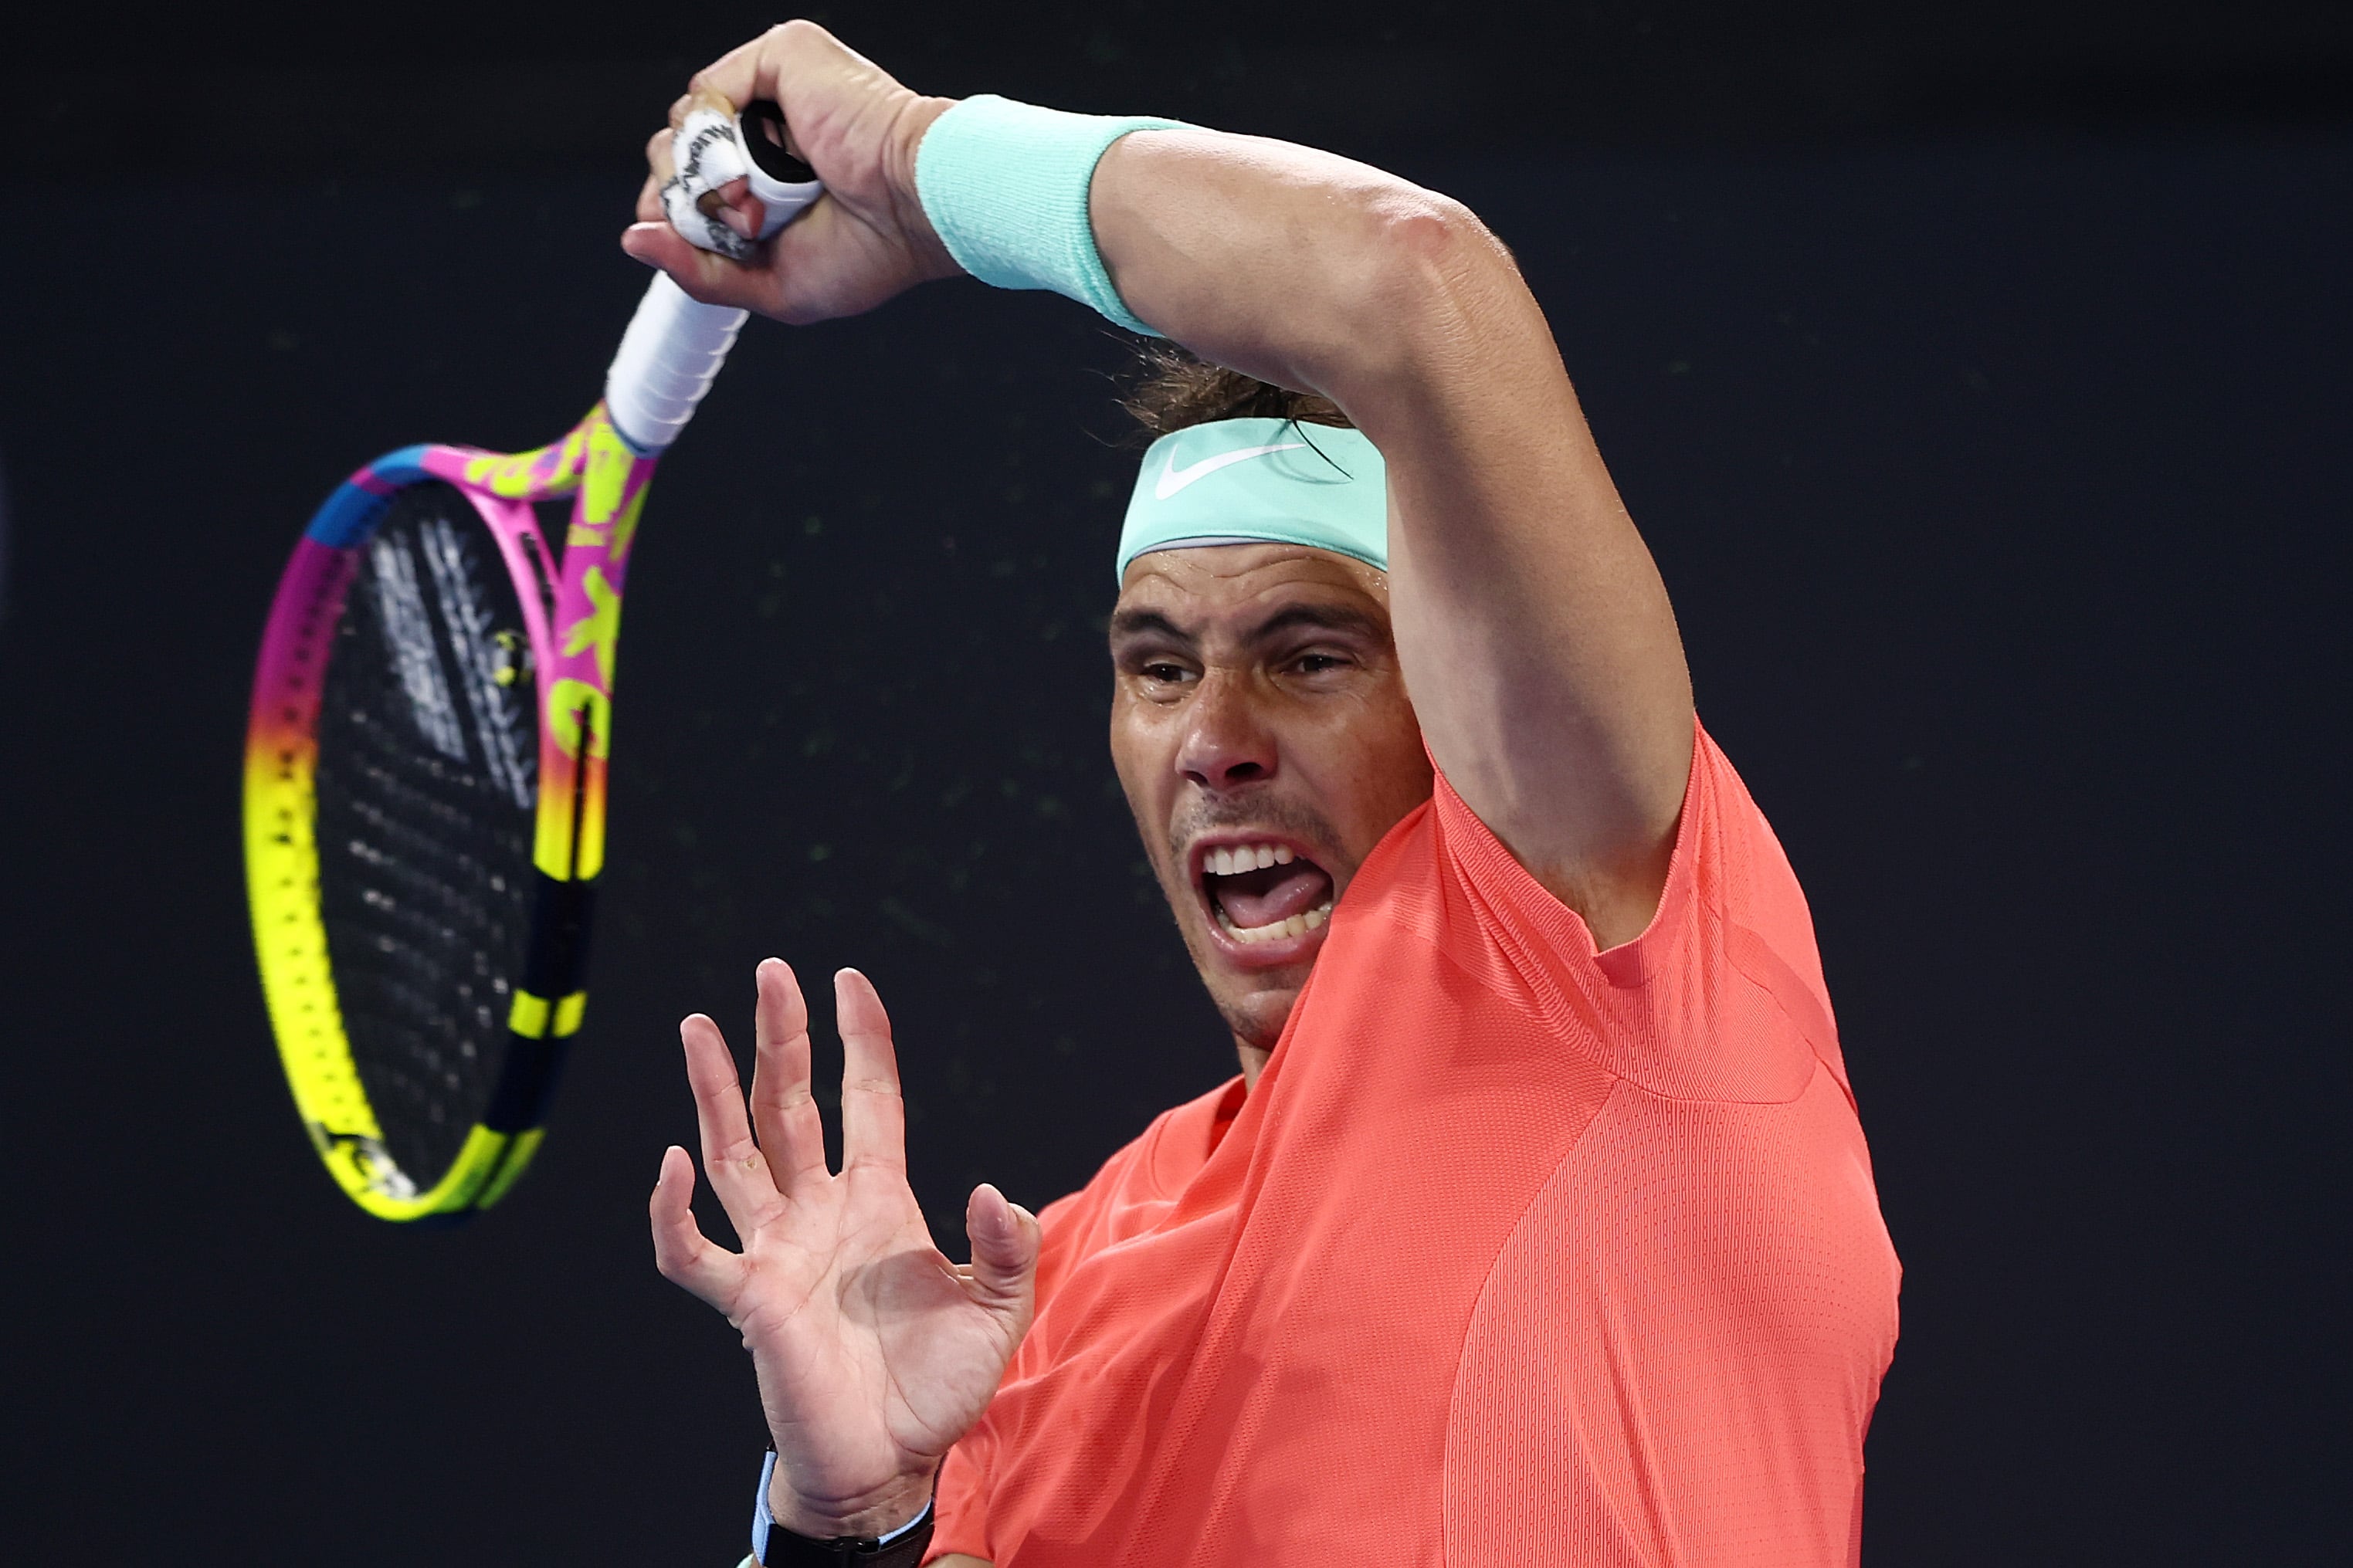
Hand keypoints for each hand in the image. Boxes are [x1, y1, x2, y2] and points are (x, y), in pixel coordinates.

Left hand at [622, 20, 959, 323]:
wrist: (918, 208)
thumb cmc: (875, 250)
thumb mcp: (774, 285)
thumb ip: (700, 271)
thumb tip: (634, 240)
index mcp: (772, 177)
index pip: (692, 183)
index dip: (681, 214)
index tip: (708, 240)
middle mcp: (769, 128)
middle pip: (676, 152)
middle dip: (689, 198)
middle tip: (745, 224)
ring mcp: (772, 89)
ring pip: (684, 123)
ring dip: (708, 174)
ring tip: (759, 200)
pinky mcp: (779, 58)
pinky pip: (706, 90)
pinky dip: (719, 132)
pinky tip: (755, 162)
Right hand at [652, 959, 1040, 1537]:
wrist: (891, 1463)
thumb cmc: (939, 1387)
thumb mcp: (998, 1310)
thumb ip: (1008, 1248)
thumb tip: (992, 1189)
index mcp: (879, 1199)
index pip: (868, 1100)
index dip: (860, 1040)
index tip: (849, 980)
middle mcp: (820, 1211)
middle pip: (790, 1106)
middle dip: (779, 1038)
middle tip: (770, 970)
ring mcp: (778, 1251)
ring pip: (734, 1154)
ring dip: (714, 1091)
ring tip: (696, 1025)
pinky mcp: (748, 1303)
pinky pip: (694, 1251)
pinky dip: (674, 1211)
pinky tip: (673, 1161)